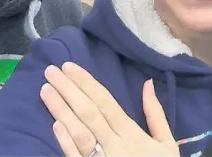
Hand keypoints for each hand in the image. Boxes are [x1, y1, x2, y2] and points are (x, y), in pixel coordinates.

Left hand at [40, 62, 178, 156]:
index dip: (86, 83)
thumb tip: (147, 83)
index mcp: (131, 133)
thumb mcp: (166, 144)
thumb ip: (156, 114)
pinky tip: (54, 124)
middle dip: (68, 89)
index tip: (69, 67)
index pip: (105, 102)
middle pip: (88, 112)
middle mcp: (114, 144)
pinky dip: (65, 141)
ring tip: (45, 90)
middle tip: (50, 71)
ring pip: (78, 131)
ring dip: (60, 110)